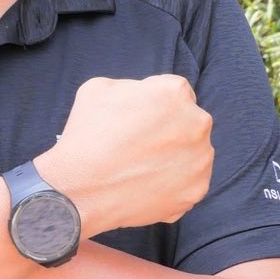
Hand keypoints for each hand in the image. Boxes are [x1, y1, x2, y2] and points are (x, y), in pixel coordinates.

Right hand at [36, 74, 212, 239]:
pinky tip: (147, 184)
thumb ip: (131, 86)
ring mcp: (199, 161)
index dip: (156, 104)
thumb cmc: (86, 138)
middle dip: (170, 129)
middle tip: (141, 145)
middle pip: (189, 122)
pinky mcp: (196, 191)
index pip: (177, 92)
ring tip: (143, 167)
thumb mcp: (99, 88)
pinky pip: (189, 182)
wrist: (79, 192)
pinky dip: (173, 184)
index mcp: (174, 93)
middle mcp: (197, 124)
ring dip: (175, 156)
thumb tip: (142, 96)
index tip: (140, 119)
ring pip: (193, 153)